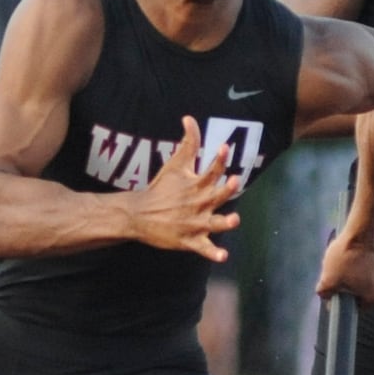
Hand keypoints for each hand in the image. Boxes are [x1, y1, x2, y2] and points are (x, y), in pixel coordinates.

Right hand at [133, 116, 240, 259]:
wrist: (139, 214)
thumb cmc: (161, 188)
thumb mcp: (175, 164)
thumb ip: (188, 142)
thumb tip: (189, 118)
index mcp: (196, 185)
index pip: (211, 170)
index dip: (219, 159)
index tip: (224, 147)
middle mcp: (198, 203)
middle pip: (216, 195)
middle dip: (225, 189)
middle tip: (234, 181)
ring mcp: (194, 223)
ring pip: (213, 223)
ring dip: (224, 221)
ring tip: (234, 219)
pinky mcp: (190, 240)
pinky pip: (204, 248)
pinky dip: (213, 253)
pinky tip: (223, 256)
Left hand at [315, 225, 373, 305]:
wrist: (361, 228)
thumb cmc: (347, 256)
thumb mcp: (328, 279)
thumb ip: (324, 293)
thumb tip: (324, 295)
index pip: (355, 307)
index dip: (341, 300)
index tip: (333, 290)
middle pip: (359, 291)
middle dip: (346, 284)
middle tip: (335, 275)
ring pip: (362, 277)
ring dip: (351, 272)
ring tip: (340, 262)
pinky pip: (367, 264)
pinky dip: (357, 261)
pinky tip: (347, 253)